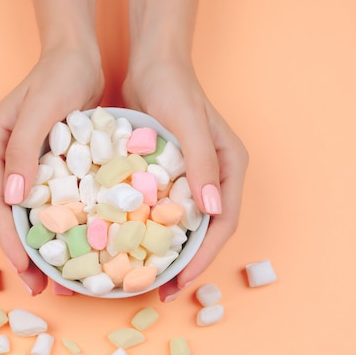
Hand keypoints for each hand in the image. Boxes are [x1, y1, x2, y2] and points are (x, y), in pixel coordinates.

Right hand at [0, 46, 103, 294]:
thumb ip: (22, 151)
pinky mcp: (47, 165)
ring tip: (57, 279)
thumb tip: (10, 199)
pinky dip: (58, 226)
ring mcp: (25, 163)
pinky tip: (74, 246)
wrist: (78, 56)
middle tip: (39, 287)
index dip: (7, 238)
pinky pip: (49, 202)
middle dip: (21, 253)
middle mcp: (4, 159)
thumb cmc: (58, 76)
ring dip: (40, 246)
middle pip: (7, 215)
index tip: (23, 268)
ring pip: (28, 214)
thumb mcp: (40, 110)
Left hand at [123, 58, 247, 300]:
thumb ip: (202, 164)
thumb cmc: (174, 87)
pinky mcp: (167, 175)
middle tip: (159, 292)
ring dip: (165, 253)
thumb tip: (212, 211)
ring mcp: (190, 178)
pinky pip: (159, 210)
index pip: (223, 224)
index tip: (180, 283)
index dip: (204, 258)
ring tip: (142, 277)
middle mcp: (213, 178)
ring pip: (181, 226)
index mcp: (230, 170)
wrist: (151, 63)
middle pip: (204, 232)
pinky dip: (147, 230)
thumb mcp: (188, 122)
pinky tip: (125, 245)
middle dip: (184, 265)